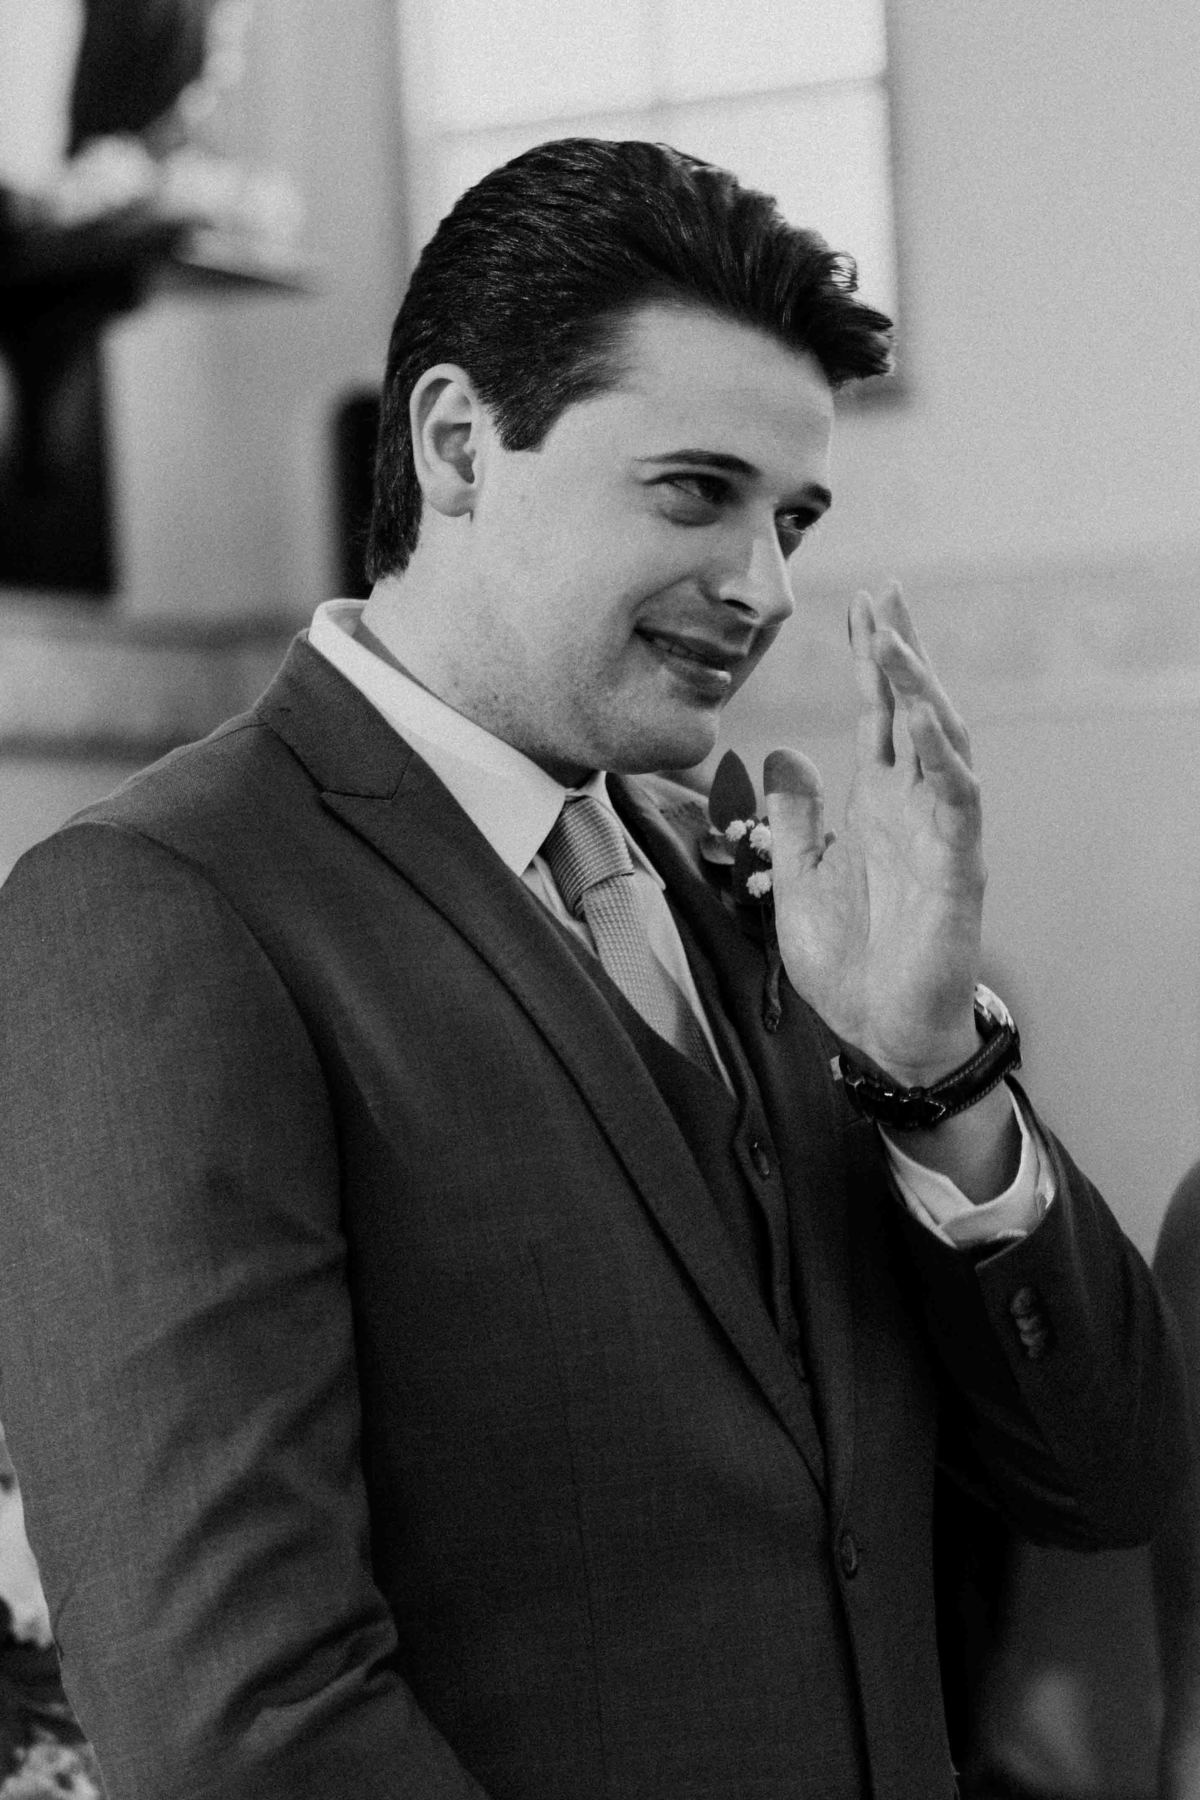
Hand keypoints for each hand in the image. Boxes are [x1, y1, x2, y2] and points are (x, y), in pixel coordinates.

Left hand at [764, 583, 983, 1084]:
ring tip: (893, 640)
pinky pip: (957, 800)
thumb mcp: (797, 873)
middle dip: (899, 652)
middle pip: (913, 710)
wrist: (881, 1031)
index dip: (870, 661)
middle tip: (885, 593)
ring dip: (919, 690)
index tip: (860, 604)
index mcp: (877, 802)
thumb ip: (795, 812)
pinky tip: (922, 718)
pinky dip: (942, 756)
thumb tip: (781, 750)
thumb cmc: (848, 958)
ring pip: (942, 742)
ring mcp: (940, 832)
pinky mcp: (958, 867)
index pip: (877, 715)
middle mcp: (913, 806)